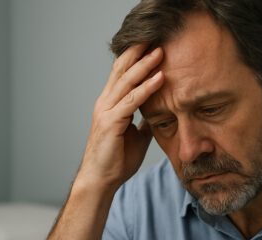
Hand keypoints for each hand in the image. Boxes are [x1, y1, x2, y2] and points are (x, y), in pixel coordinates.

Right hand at [76, 43, 164, 190]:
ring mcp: (106, 111)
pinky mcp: (111, 122)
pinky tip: (160, 78)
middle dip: (139, 53)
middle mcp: (105, 103)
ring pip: (127, 81)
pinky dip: (147, 88)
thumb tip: (158, 114)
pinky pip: (132, 101)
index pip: (123, 74)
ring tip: (160, 51)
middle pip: (122, 70)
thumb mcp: (136, 136)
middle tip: (156, 37)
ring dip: (145, 65)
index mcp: (110, 104)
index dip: (136, 58)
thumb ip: (145, 122)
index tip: (152, 45)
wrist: (101, 181)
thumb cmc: (116, 161)